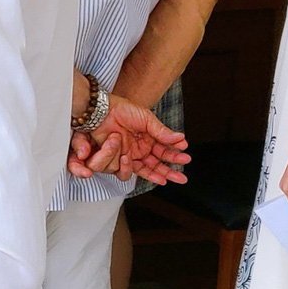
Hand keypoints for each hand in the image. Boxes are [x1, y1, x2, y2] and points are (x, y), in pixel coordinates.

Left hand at [67, 98, 189, 182]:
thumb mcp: (146, 119)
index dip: (175, 157)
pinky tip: (134, 162)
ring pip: (143, 170)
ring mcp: (128, 154)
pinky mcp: (116, 158)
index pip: (165, 152)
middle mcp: (140, 149)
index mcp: (149, 139)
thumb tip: (180, 138)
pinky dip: (129, 167)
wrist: (102, 110)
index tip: (185, 158)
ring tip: (163, 177)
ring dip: (154, 174)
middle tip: (181, 179)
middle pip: (156, 165)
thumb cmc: (122, 110)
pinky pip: (124, 169)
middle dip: (169, 173)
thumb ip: (162, 131)